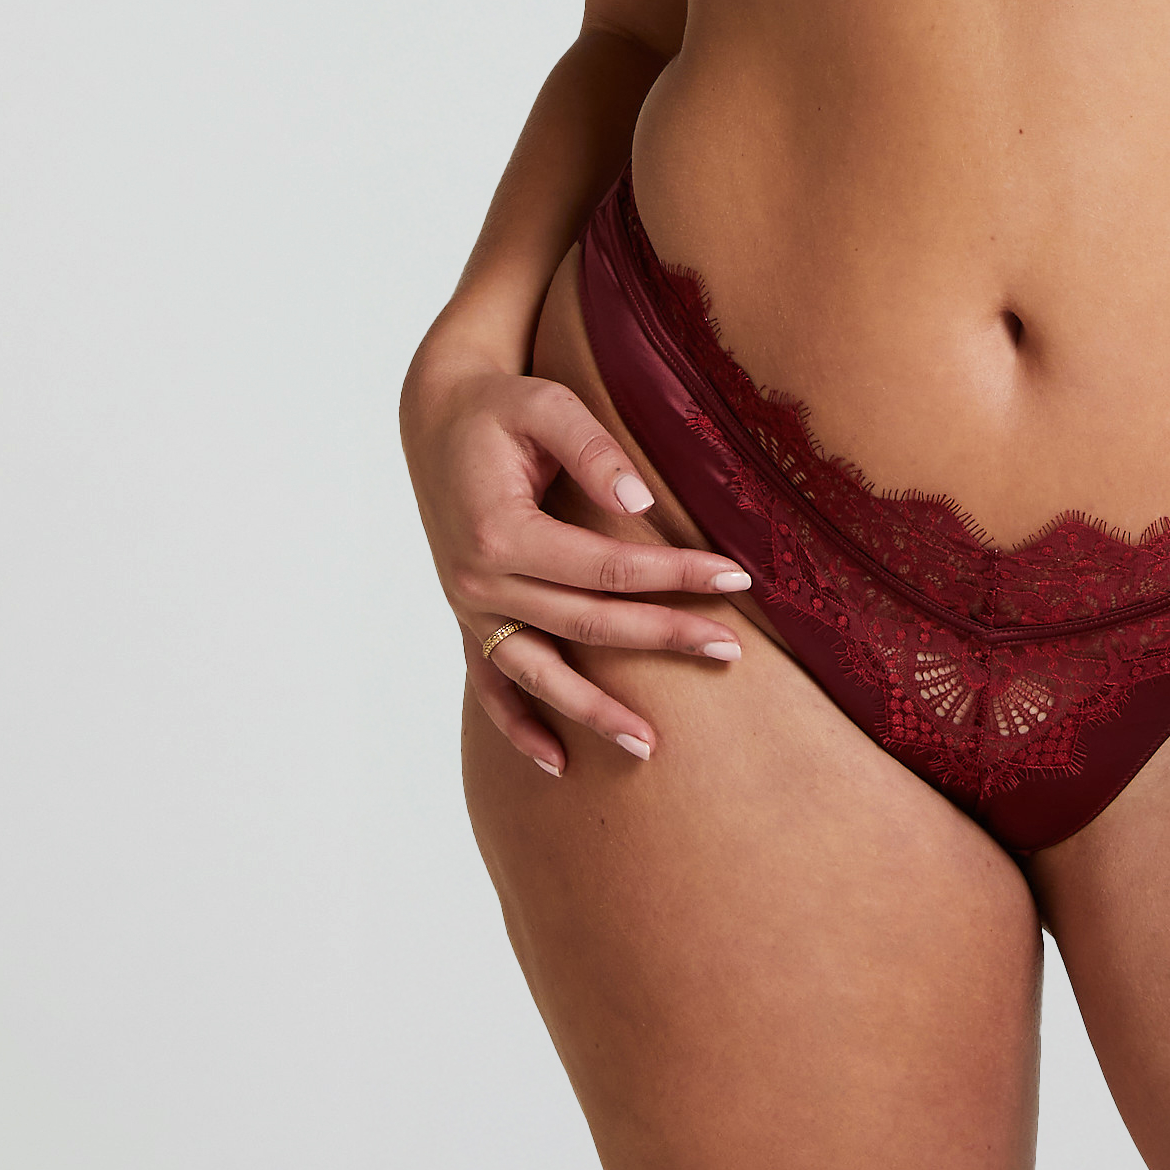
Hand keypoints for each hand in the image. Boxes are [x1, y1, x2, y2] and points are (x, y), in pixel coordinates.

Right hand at [402, 337, 753, 778]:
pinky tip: (558, 764)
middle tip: (730, 651)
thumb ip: (593, 449)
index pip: (604, 567)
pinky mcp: (468, 619)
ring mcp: (470, 608)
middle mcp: (478, 581)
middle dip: (661, 638)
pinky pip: (490, 686)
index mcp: (498, 532)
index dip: (672, 574)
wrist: (436, 417)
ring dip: (593, 712)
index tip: (734, 576)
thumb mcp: (545, 405)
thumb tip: (642, 504)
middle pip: (585, 625)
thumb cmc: (500, 407)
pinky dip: (519, 728)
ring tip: (650, 746)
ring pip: (538, 675)